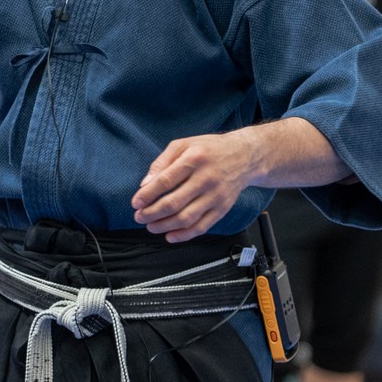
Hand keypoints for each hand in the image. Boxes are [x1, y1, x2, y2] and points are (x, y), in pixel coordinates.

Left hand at [132, 132, 260, 241]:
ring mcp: (216, 195)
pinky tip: (170, 236)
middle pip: (174, 202)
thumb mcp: (183, 144)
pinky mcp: (223, 208)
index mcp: (194, 159)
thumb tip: (145, 184)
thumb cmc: (209, 149)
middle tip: (139, 217)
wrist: (245, 156)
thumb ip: (162, 162)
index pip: (166, 181)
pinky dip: (184, 235)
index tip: (135, 203)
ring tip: (151, 226)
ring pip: (186, 218)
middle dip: (152, 213)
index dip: (148, 195)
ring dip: (165, 226)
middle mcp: (206, 179)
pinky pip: (202, 226)